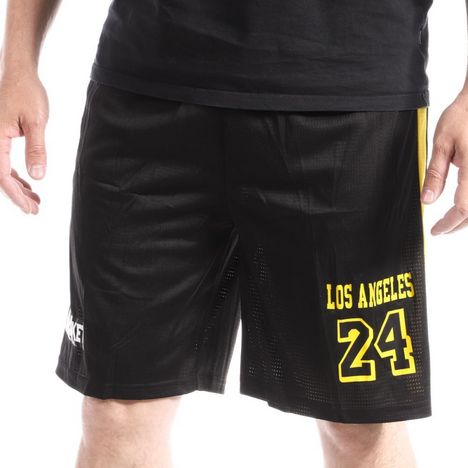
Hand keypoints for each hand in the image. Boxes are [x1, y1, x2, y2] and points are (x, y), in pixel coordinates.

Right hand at [0, 71, 47, 213]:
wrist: (19, 74)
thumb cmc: (27, 94)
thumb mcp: (36, 122)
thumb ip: (36, 149)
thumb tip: (37, 176)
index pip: (2, 175)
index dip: (15, 195)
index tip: (28, 209)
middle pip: (0, 177)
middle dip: (17, 196)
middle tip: (35, 210)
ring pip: (2, 171)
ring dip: (17, 187)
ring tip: (35, 201)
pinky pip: (3, 162)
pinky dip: (16, 175)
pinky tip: (28, 184)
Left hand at [421, 93, 467, 233]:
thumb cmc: (462, 117)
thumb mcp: (441, 145)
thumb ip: (435, 174)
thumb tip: (427, 200)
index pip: (463, 209)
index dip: (448, 223)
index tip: (435, 230)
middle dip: (459, 225)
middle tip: (442, 229)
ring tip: (452, 221)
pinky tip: (465, 205)